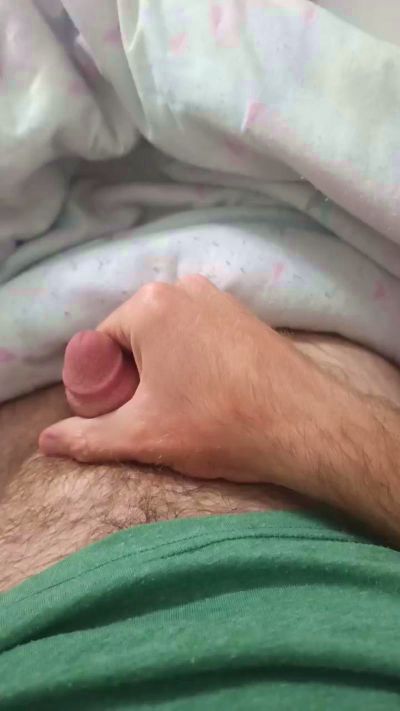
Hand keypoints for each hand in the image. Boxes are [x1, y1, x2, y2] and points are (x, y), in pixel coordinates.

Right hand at [39, 276, 346, 484]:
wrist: (306, 424)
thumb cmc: (219, 424)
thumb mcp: (143, 435)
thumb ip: (87, 437)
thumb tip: (46, 441)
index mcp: (149, 306)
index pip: (100, 345)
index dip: (101, 385)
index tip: (117, 416)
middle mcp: (183, 289)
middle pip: (134, 337)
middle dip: (132, 377)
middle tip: (150, 417)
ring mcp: (219, 298)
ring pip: (168, 337)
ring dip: (163, 370)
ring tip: (182, 408)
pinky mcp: (244, 314)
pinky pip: (199, 335)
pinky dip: (193, 361)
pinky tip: (211, 393)